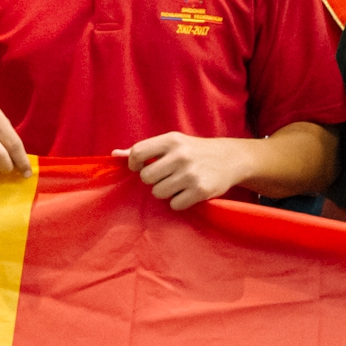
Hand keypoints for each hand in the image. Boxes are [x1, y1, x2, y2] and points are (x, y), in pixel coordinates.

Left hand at [117, 132, 251, 210]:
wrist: (231, 159)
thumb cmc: (194, 151)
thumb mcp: (172, 144)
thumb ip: (144, 150)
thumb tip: (114, 155)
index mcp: (171, 140)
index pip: (138, 153)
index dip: (134, 164)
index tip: (140, 168)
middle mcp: (180, 155)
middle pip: (146, 177)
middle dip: (153, 180)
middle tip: (165, 176)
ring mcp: (191, 174)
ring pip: (158, 193)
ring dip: (165, 192)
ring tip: (178, 184)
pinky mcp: (200, 190)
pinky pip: (174, 205)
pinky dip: (179, 202)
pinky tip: (188, 193)